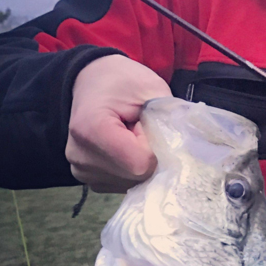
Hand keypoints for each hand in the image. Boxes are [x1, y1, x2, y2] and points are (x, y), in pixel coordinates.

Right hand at [66, 55, 171, 191]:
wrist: (92, 81)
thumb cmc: (122, 81)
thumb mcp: (150, 88)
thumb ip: (169, 119)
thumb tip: (186, 151)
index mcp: (91, 130)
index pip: (141, 163)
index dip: (155, 146)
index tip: (147, 124)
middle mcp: (80, 157)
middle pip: (137, 176)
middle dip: (151, 156)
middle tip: (141, 129)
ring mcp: (82, 172)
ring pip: (134, 183)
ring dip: (143, 164)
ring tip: (131, 137)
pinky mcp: (90, 180)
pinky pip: (125, 184)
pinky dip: (133, 169)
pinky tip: (125, 149)